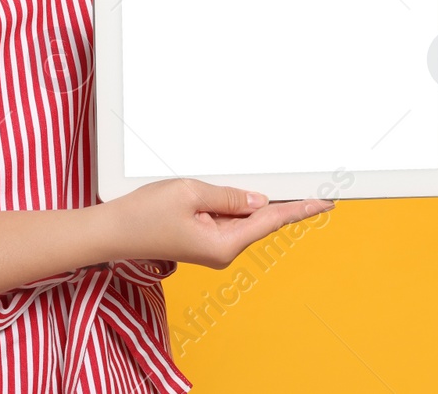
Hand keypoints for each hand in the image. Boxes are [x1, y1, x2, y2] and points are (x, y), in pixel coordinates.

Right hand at [102, 178, 332, 268]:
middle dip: (272, 200)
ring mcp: (212, 248)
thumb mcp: (191, 193)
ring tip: (221, 187)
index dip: (300, 210)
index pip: (271, 222)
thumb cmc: (144, 214)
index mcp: (224, 245)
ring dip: (240, 201)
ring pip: (239, 218)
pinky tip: (219, 195)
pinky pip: (225, 219)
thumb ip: (229, 197)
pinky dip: (228, 205)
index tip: (325, 203)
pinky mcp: (202, 241)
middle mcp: (222, 252)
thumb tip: (258, 201)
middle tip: (300, 184)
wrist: (112, 232)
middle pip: (258, 220)